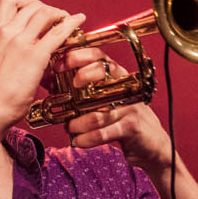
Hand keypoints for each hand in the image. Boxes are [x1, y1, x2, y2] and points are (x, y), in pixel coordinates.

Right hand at [0, 0, 85, 132]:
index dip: (29, 2)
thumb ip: (6, 47)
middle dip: (48, 8)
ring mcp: (21, 42)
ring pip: (45, 13)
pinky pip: (58, 32)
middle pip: (32, 5)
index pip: (10, 2)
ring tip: (68, 20)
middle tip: (58, 18)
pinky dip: (72, 23)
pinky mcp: (35, 55)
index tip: (39, 12)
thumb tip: (22, 45)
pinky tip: (79, 21)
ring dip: (60, 14)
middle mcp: (6, 32)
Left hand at [60, 47, 171, 173]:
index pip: (97, 55)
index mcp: (115, 75)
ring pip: (98, 110)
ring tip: (69, 128)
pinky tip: (78, 141)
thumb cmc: (120, 117)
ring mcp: (129, 106)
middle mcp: (124, 85)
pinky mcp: (131, 127)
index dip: (76, 56)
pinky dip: (87, 139)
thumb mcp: (102, 99)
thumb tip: (47, 81)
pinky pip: (103, 132)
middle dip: (82, 76)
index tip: (57, 65)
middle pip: (102, 70)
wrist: (150, 143)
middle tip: (69, 90)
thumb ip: (79, 90)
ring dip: (78, 122)